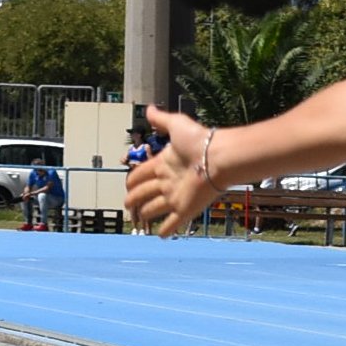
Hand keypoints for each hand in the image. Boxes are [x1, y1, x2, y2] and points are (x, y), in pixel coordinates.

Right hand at [125, 104, 220, 236]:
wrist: (218, 158)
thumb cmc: (199, 141)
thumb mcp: (177, 125)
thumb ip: (162, 119)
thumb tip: (149, 109)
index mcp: (164, 163)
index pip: (142, 173)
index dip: (133, 179)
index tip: (127, 184)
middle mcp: (168, 181)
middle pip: (145, 193)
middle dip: (134, 199)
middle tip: (127, 205)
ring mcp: (176, 197)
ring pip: (155, 208)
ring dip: (146, 214)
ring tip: (140, 220)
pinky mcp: (185, 209)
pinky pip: (173, 222)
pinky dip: (166, 230)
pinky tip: (160, 236)